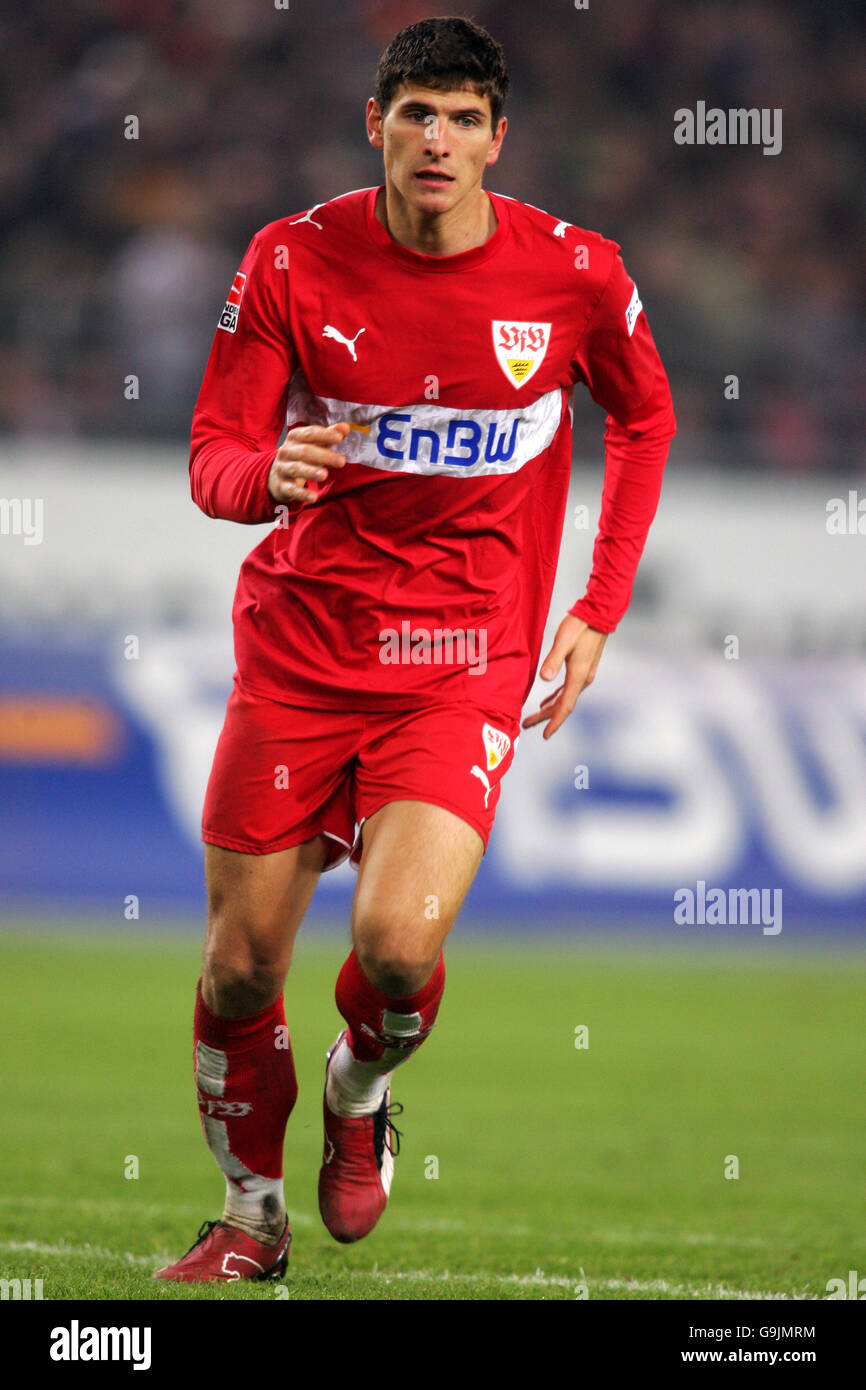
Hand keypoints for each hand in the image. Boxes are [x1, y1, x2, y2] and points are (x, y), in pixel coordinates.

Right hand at [267, 422, 349, 503]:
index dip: (324, 435)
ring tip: (325, 475)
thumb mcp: (313, 444)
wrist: (276, 476)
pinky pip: (292, 490)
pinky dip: (302, 494)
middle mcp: (286, 451)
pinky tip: (313, 497)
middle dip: (323, 456)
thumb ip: (328, 436)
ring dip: (311, 471)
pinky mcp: (282, 486)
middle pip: (305, 451)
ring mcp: (282, 468)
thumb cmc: (301, 457)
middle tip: (342, 461)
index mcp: (295, 437)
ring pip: (296, 468)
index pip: (310, 433)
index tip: (339, 438)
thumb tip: (345, 427)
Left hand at [522, 615, 607, 739]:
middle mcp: (583, 679)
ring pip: (565, 698)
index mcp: (578, 676)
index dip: (554, 721)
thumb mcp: (563, 642)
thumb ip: (553, 660)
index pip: (565, 706)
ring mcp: (584, 674)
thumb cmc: (579, 627)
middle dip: (545, 717)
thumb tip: (544, 678)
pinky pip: (568, 689)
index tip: (545, 735)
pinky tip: (548, 700)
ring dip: (550, 708)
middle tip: (527, 724)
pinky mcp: (582, 668)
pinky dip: (557, 697)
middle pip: (563, 705)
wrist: (598, 615)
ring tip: (534, 716)